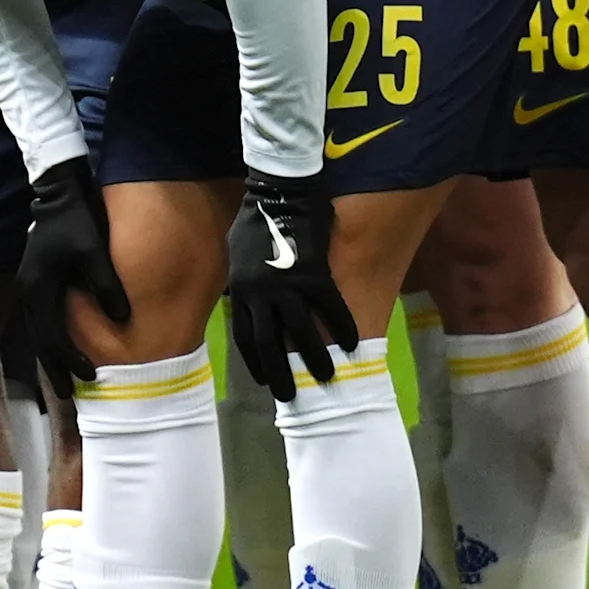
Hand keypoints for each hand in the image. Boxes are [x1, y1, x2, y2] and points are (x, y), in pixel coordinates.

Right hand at [9, 156, 128, 397]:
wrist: (58, 193)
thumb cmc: (76, 220)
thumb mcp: (93, 251)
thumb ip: (106, 285)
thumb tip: (122, 319)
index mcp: (40, 288)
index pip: (52, 337)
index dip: (70, 360)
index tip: (90, 377)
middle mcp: (29, 292)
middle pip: (39, 340)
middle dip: (55, 368)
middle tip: (70, 394)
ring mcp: (29, 286)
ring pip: (38, 331)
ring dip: (51, 355)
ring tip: (65, 378)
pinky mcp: (35, 280)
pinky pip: (41, 318)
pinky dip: (50, 337)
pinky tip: (61, 344)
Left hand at [222, 169, 352, 398]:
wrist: (278, 192)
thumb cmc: (255, 217)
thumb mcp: (236, 252)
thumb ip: (242, 278)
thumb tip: (243, 294)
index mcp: (241, 291)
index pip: (246, 337)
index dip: (255, 362)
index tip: (265, 380)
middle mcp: (260, 295)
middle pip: (268, 344)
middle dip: (280, 374)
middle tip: (290, 396)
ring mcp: (286, 286)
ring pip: (300, 332)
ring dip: (314, 357)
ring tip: (327, 376)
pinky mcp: (313, 275)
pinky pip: (329, 308)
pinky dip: (341, 326)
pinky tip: (351, 343)